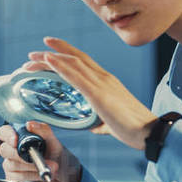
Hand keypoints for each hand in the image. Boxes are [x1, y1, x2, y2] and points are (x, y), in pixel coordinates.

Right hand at [0, 121, 82, 181]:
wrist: (61, 172)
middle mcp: (11, 150)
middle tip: (36, 156)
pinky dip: (31, 175)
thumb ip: (42, 130)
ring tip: (48, 166)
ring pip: (12, 164)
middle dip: (20, 154)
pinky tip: (40, 174)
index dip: (7, 135)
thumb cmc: (54, 154)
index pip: (4, 132)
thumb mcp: (52, 140)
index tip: (15, 140)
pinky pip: (17, 177)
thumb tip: (30, 124)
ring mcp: (11, 164)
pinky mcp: (13, 177)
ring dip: (32, 166)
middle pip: (4, 150)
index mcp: (18, 137)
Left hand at [27, 36, 157, 150]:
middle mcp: (104, 77)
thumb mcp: (112, 121)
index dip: (66, 52)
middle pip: (75, 57)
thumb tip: (93, 125)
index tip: (49, 49)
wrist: (149, 132)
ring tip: (32, 57)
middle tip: (32, 53)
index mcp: (108, 81)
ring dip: (49, 58)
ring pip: (72, 63)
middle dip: (52, 52)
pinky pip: (76, 76)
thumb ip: (101, 121)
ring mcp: (102, 84)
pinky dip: (61, 66)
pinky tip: (48, 61)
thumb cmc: (135, 128)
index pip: (83, 61)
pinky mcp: (99, 94)